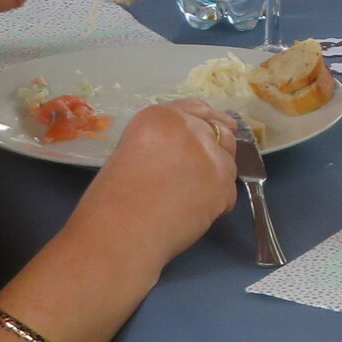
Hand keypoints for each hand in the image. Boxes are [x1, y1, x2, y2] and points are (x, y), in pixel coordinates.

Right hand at [77, 99, 238, 269]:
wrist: (121, 233)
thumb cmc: (112, 199)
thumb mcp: (131, 151)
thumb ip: (163, 141)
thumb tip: (186, 148)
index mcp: (159, 116)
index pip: (196, 108)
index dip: (208, 119)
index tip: (219, 125)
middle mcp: (188, 128)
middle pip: (219, 131)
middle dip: (217, 148)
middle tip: (206, 170)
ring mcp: (210, 155)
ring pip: (229, 162)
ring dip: (217, 177)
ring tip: (190, 198)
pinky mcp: (223, 184)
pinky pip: (228, 191)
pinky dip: (216, 202)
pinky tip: (193, 213)